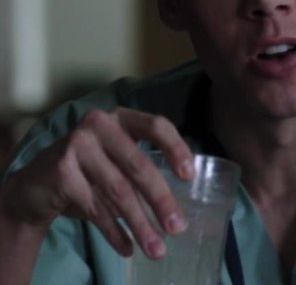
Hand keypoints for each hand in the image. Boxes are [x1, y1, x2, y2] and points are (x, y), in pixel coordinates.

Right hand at [0, 107, 194, 258]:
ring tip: (156, 248)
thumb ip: (144, 169)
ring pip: (118, 191)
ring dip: (140, 223)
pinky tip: (127, 247)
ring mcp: (77, 145)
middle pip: (139, 165)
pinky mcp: (61, 170)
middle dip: (161, 200)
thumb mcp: (118, 160)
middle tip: (177, 228)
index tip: (189, 176)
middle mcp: (99, 125)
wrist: (35, 185)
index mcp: (122, 118)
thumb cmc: (88, 171)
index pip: (156, 126)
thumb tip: (176, 205)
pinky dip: (114, 231)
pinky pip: (95, 207)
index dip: (176, 149)